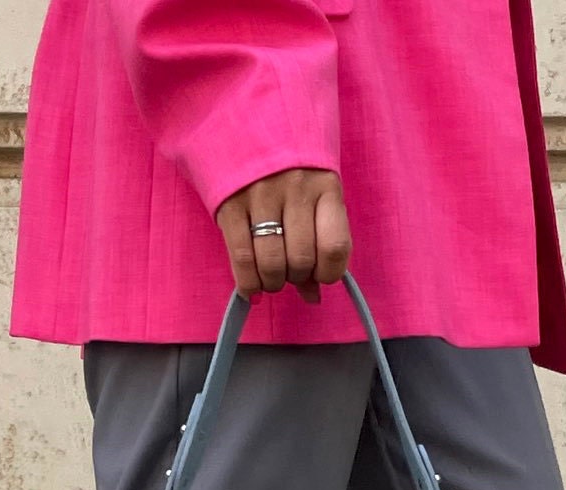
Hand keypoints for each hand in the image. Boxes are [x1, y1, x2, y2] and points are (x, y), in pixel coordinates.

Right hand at [215, 168, 351, 304]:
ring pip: (272, 264)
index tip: (319, 273)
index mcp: (325, 186)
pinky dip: (248, 283)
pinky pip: (242, 259)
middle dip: (296, 278)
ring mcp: (261, 195)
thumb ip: (319, 241)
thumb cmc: (289, 165)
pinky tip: (251, 286)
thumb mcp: (315, 192)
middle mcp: (295, 189)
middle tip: (289, 271)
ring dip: (272, 282)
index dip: (329, 273)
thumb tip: (312, 296)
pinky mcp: (230, 204)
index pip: (335, 247)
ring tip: (270, 276)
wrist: (245, 117)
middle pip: (301, 260)